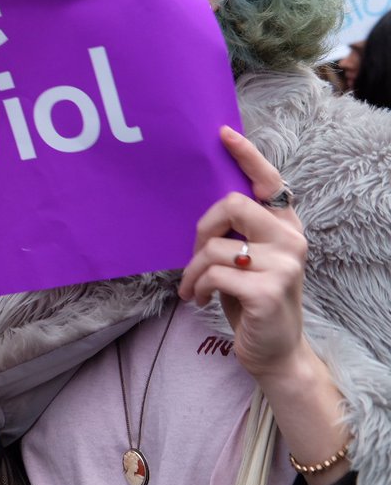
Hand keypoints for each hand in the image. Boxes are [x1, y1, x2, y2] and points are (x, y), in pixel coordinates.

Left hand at [178, 126, 308, 379]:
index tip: (223, 134)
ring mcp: (283, 265)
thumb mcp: (250, 259)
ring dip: (192, 271)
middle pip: (231, 204)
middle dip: (201, 229)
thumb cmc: (252, 298)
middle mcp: (291, 239)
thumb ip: (239, 231)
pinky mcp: (267, 290)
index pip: (269, 181)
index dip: (247, 155)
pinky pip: (213, 274)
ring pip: (214, 247)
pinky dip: (197, 288)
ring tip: (193, 287)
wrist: (275, 351)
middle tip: (194, 256)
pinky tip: (200, 299)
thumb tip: (204, 203)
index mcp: (285, 226)